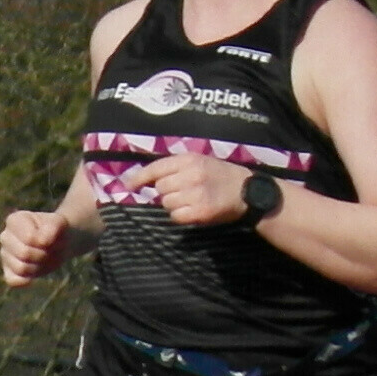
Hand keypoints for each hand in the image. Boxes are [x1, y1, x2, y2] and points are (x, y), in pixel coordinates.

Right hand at [0, 207, 75, 286]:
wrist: (58, 242)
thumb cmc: (57, 231)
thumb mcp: (60, 223)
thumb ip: (53, 227)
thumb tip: (42, 241)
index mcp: (14, 221)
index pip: (29, 238)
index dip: (46, 242)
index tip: (52, 238)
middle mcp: (5, 236)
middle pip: (24, 254)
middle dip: (44, 255)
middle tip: (51, 250)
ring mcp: (5, 254)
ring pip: (21, 268)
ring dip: (40, 266)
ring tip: (45, 258)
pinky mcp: (8, 270)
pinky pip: (14, 281)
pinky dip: (28, 279)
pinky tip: (36, 271)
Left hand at [131, 148, 258, 227]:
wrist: (248, 192)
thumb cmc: (220, 175)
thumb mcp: (199, 162)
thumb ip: (174, 167)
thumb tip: (144, 178)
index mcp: (189, 160)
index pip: (155, 168)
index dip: (139, 178)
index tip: (128, 185)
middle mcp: (191, 175)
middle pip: (160, 188)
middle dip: (165, 192)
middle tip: (181, 192)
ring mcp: (197, 193)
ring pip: (166, 203)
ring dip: (173, 204)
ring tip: (190, 200)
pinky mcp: (202, 211)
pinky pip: (176, 216)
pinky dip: (180, 215)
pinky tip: (193, 210)